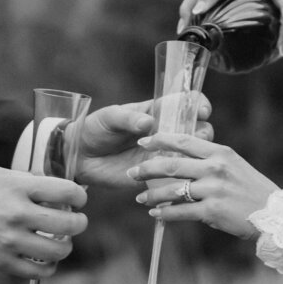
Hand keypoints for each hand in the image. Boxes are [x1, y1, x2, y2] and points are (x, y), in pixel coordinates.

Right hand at [0, 166, 87, 277]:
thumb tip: (52, 188)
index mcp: (17, 189)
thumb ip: (25, 180)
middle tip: (76, 222)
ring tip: (60, 242)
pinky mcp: (2, 263)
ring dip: (65, 246)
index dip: (80, 196)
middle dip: (79, 223)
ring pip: (58, 251)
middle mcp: (17, 215)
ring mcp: (10, 242)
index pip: (66, 191)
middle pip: (69, 224)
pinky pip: (39, 272)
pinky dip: (49, 267)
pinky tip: (46, 260)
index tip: (78, 200)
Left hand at [75, 99, 212, 187]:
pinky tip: (176, 181)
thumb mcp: (109, 118)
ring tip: (182, 161)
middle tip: (194, 138)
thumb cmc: (95, 129)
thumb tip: (148, 122)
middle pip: (198, 130)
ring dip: (193, 159)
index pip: (186, 102)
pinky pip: (175, 178)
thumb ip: (128, 118)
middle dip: (202, 133)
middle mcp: (165, 133)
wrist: (80, 157)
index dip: (199, 104)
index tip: (202, 111)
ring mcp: (162, 154)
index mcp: (157, 111)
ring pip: (191, 156)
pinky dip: (179, 180)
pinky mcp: (155, 175)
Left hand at [127, 133, 278, 238]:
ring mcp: (213, 190)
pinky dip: (165, 213)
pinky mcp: (212, 211)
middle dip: (147, 169)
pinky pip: (180, 211)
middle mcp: (215, 168)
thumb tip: (184, 160)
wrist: (275, 216)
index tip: (143, 141)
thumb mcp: (234, 166)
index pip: (184, 141)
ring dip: (152, 194)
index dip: (160, 140)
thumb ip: (210, 161)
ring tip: (140, 198)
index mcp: (220, 153)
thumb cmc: (252, 191)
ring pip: (172, 190)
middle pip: (172, 165)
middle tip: (132, 172)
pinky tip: (156, 213)